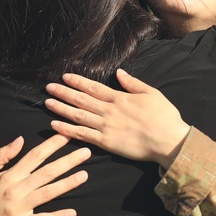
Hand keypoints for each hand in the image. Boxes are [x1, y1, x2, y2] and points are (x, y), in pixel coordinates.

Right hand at [0, 135, 88, 215]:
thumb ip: (1, 154)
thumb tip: (20, 138)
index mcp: (9, 176)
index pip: (35, 156)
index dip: (52, 145)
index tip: (68, 135)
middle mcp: (15, 190)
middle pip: (46, 172)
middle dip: (68, 161)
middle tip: (87, 152)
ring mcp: (18, 208)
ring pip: (47, 193)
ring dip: (67, 184)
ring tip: (85, 175)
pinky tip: (72, 212)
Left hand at [46, 69, 190, 168]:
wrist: (167, 140)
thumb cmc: (164, 116)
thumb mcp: (152, 93)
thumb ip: (133, 83)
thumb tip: (119, 73)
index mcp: (120, 98)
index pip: (94, 88)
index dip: (78, 82)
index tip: (65, 77)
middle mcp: (109, 111)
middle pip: (81, 100)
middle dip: (64, 92)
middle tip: (49, 87)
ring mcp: (106, 127)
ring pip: (78, 116)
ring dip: (61, 109)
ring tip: (48, 102)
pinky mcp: (106, 142)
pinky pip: (82, 135)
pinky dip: (67, 130)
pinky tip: (55, 126)